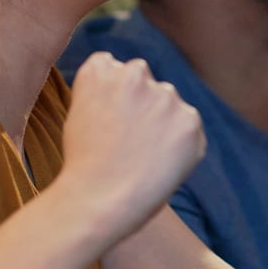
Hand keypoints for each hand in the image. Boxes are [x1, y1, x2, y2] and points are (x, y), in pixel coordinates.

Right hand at [60, 52, 204, 239]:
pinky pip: (189, 130)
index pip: (114, 68)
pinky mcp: (189, 120)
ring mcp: (165, 96)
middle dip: (142, 104)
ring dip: (163, 123)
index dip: (113, 96)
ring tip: (142, 158)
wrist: (98, 200)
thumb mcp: (78, 114)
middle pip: (145, 82)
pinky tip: (160, 166)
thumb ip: (103, 91)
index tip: (108, 120)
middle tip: (128, 142)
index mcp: (101, 68)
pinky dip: (182, 146)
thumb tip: (128, 91)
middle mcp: (134, 73)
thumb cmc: (83, 165)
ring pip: (169, 105)